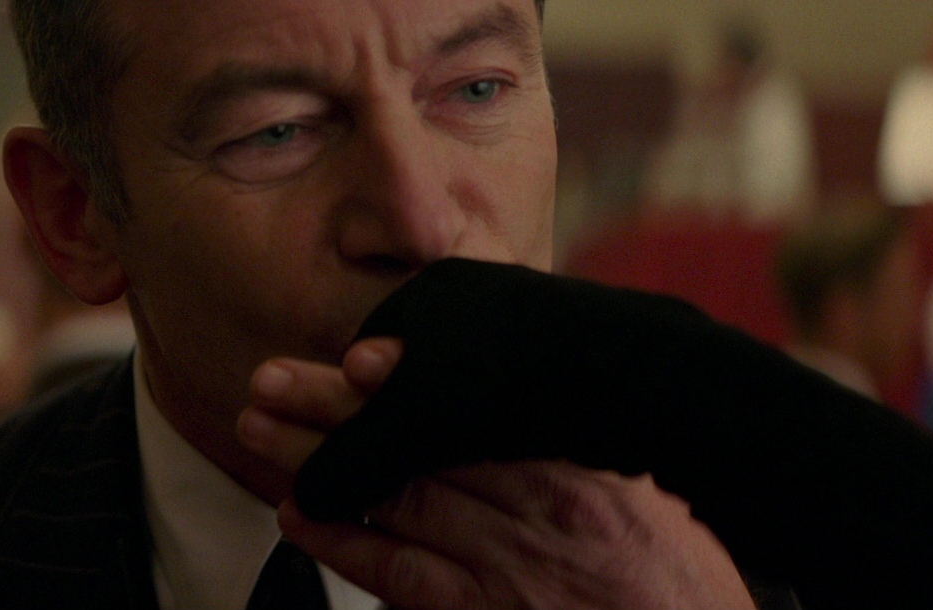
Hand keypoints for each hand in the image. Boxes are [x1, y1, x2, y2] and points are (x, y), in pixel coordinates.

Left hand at [238, 339, 754, 609]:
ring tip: (260, 430)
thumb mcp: (634, 485)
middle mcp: (540, 502)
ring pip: (398, 495)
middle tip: (270, 379)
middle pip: (419, 439)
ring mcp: (513, 562)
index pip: (471, 407)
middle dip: (336, 407)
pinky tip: (301, 517)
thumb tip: (502, 396)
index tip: (356, 355)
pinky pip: (403, 576)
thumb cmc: (672, 572)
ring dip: (321, 461)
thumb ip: (565, 441)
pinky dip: (347, 543)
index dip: (405, 379)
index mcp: (574, 458)